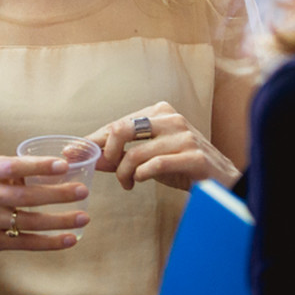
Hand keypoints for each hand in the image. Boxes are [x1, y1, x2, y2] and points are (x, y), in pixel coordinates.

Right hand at [0, 155, 89, 253]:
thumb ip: (17, 169)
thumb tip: (57, 166)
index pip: (16, 167)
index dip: (40, 166)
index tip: (64, 165)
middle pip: (27, 196)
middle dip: (58, 194)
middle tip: (83, 191)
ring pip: (31, 221)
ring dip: (60, 221)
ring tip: (84, 217)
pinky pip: (26, 242)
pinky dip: (50, 242)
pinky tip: (70, 239)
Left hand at [88, 101, 239, 190]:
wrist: (221, 181)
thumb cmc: (181, 166)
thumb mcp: (147, 157)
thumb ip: (120, 154)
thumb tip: (87, 156)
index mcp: (159, 111)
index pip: (118, 123)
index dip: (94, 140)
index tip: (73, 153)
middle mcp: (171, 118)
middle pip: (122, 129)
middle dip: (108, 153)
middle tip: (109, 170)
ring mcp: (184, 136)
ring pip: (136, 153)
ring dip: (124, 173)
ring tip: (127, 183)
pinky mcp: (193, 156)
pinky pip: (155, 165)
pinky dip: (141, 175)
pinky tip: (139, 181)